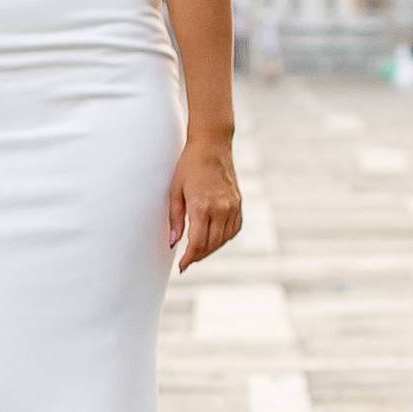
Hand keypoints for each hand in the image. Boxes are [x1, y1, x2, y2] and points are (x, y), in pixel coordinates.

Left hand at [169, 136, 241, 271]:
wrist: (211, 145)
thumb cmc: (189, 165)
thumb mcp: (175, 190)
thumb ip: (175, 219)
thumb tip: (174, 243)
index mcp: (202, 206)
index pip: (197, 243)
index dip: (189, 258)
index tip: (182, 266)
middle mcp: (220, 208)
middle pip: (211, 244)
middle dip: (198, 255)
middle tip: (187, 260)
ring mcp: (232, 206)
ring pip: (224, 239)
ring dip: (211, 248)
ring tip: (198, 251)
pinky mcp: (238, 203)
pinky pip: (234, 229)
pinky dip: (224, 238)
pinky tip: (214, 238)